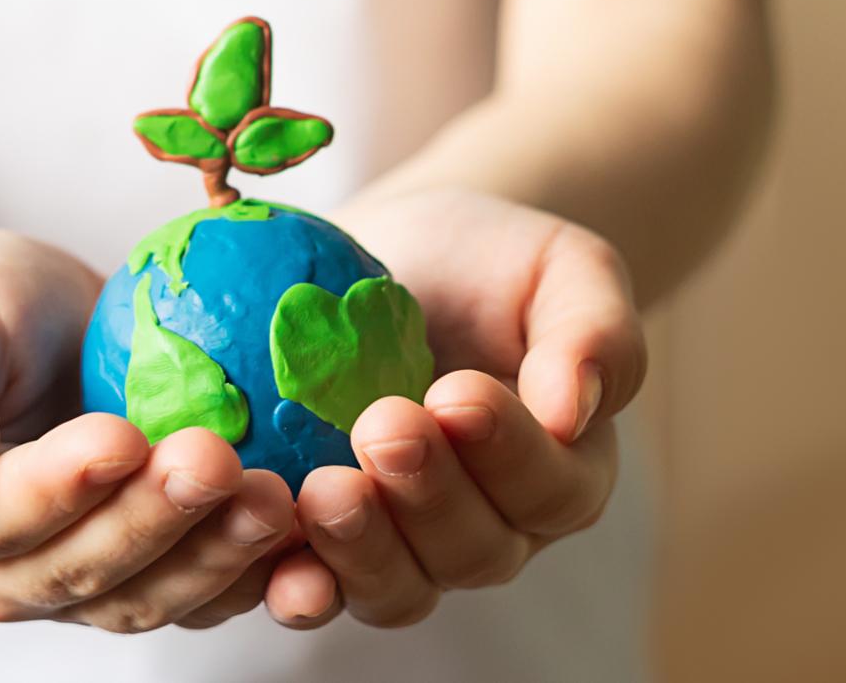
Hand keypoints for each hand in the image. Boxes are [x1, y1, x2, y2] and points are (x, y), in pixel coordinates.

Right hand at [0, 230, 296, 631]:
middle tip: (217, 460)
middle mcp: (4, 577)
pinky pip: (208, 591)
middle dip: (156, 523)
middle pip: (83, 572)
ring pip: (152, 597)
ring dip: (218, 555)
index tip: (122, 437)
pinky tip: (309, 523)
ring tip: (274, 496)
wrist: (34, 324)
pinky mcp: (158, 578)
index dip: (62, 490)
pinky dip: (261, 570)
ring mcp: (84, 588)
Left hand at [260, 190, 646, 626]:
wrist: (401, 256)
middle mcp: (489, 529)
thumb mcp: (564, 269)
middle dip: (425, 497)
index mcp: (561, 474)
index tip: (456, 390)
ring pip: (394, 587)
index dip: (506, 450)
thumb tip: (577, 409)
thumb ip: (595, 333)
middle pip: (471, 551)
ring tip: (318, 491)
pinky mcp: (323, 544)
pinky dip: (282, 574)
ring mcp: (403, 548)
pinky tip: (250, 535)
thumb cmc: (493, 261)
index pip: (550, 488)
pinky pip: (308, 583)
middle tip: (380, 427)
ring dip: (356, 549)